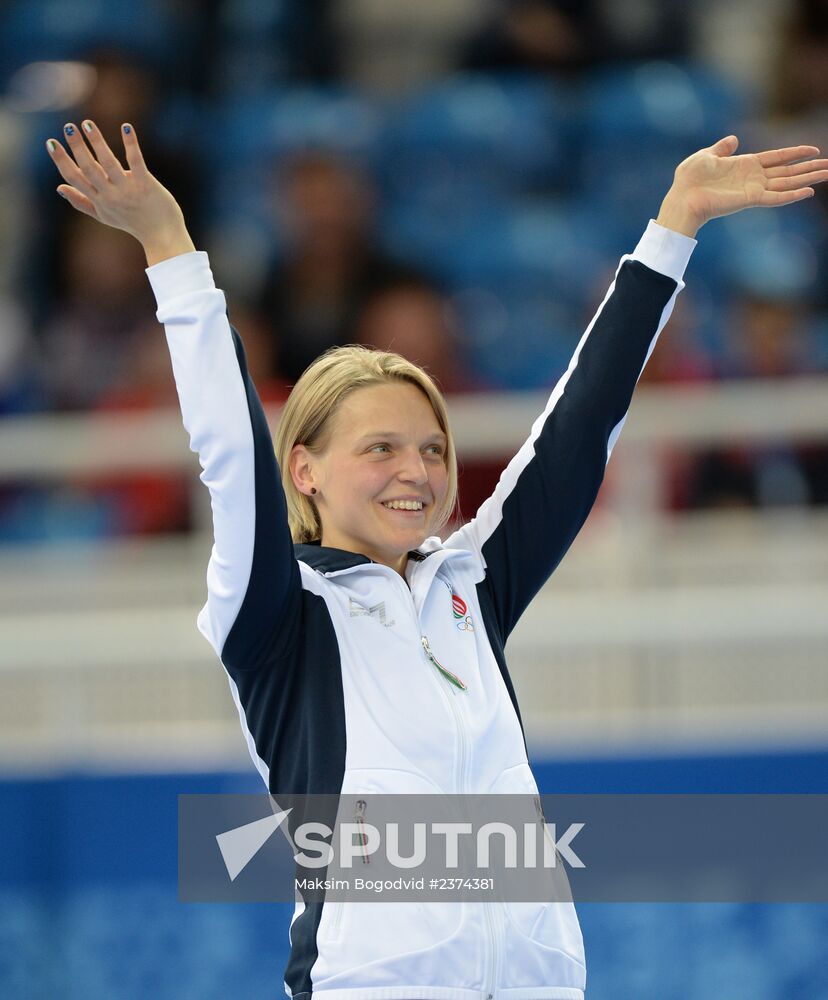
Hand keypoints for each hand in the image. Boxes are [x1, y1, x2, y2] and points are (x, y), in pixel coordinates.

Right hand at [45, 120, 194, 263]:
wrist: (162, 236)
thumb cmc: (132, 223)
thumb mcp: (104, 215)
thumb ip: (81, 202)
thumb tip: (59, 187)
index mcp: (98, 200)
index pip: (75, 178)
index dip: (61, 161)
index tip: (51, 143)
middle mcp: (111, 195)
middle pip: (89, 169)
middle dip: (77, 148)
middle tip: (69, 127)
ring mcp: (128, 190)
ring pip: (109, 163)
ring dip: (97, 142)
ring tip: (87, 123)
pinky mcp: (146, 185)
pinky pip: (136, 161)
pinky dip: (130, 144)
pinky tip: (126, 127)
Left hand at [656, 135, 827, 237]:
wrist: (682, 196)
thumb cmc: (689, 179)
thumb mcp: (706, 155)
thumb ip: (722, 148)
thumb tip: (734, 139)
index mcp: (745, 165)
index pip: (777, 157)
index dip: (795, 153)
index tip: (814, 149)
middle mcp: (753, 178)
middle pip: (788, 171)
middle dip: (809, 168)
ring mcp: (753, 189)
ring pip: (787, 184)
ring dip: (808, 179)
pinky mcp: (750, 200)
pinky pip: (776, 198)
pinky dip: (792, 195)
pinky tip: (809, 191)